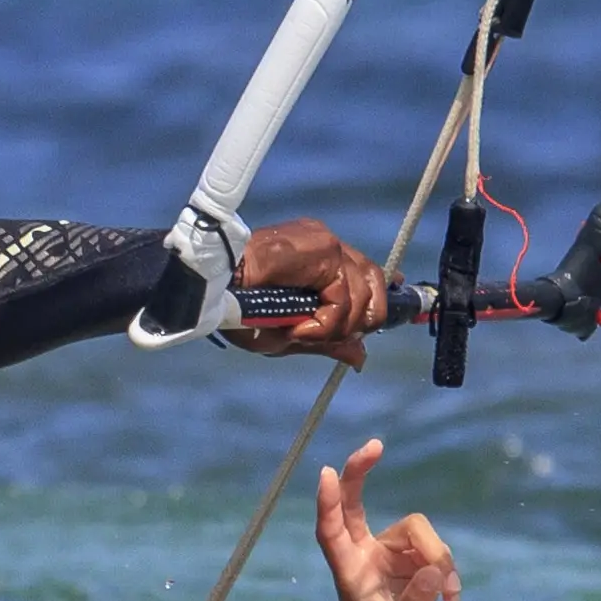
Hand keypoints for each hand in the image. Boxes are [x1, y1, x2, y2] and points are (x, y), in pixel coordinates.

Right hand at [224, 218, 388, 366]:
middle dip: (361, 320)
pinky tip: (299, 327)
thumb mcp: (292, 334)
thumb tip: (362, 358)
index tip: (388, 310)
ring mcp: (326, 243)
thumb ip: (329, 341)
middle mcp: (327, 243)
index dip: (384, 292)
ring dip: (336, 327)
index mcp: (320, 256)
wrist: (212, 287)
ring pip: (362, 295)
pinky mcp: (321, 248)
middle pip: (375, 282)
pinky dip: (326, 322)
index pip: (368, 270)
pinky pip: (343, 297)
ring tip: (302, 333)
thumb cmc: (240, 311)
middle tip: (327, 337)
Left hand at [308, 438, 456, 600]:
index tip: (328, 472)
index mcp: (349, 575)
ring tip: (450, 598)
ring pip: (418, 532)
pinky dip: (448, 573)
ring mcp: (387, 558)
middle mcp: (364, 558)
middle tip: (375, 444)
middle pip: (358, 503)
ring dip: (440, 558)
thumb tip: (435, 573)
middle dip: (362, 473)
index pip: (332, 531)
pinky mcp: (410, 565)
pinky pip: (436, 552)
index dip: (329, 502)